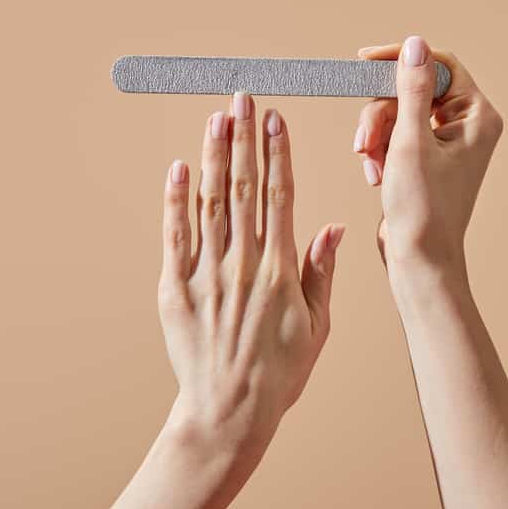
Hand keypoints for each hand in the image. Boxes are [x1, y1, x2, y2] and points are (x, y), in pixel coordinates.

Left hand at [162, 93, 342, 446]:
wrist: (229, 411)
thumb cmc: (279, 372)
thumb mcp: (317, 325)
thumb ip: (322, 272)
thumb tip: (332, 227)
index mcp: (280, 269)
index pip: (279, 195)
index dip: (277, 153)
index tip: (277, 119)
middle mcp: (243, 263)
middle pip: (243, 186)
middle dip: (244, 137)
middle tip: (243, 97)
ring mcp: (206, 273)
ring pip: (210, 202)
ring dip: (213, 155)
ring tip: (216, 117)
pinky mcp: (175, 287)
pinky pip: (175, 235)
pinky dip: (175, 199)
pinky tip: (179, 166)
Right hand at [353, 35, 502, 274]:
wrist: (419, 259)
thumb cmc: (423, 209)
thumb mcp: (410, 142)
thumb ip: (411, 90)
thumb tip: (415, 45)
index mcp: (476, 117)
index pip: (439, 66)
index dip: (400, 60)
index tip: (364, 61)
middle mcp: (466, 125)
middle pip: (411, 90)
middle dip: (380, 115)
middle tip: (363, 141)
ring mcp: (446, 142)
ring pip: (397, 113)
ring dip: (376, 136)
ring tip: (371, 166)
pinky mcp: (426, 157)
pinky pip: (394, 135)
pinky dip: (379, 151)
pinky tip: (376, 175)